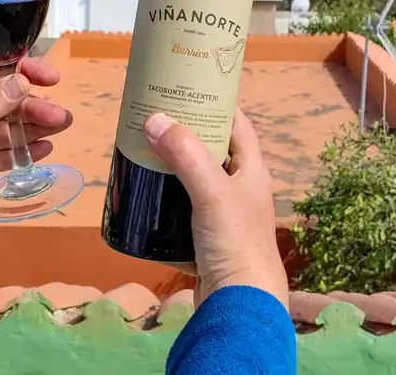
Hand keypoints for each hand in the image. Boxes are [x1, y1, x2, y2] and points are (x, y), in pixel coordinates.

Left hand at [0, 56, 71, 245]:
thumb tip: (22, 82)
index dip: (20, 71)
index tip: (48, 77)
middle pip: (3, 101)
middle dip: (31, 106)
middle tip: (60, 115)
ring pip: (4, 128)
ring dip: (31, 128)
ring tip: (60, 127)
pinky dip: (20, 152)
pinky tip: (42, 149)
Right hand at [143, 109, 287, 309]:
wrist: (241, 307)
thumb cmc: (235, 243)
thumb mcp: (212, 192)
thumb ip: (186, 155)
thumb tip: (154, 118)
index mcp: (252, 171)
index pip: (237, 124)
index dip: (216, 104)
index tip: (186, 89)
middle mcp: (241, 190)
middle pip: (212, 152)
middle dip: (184, 136)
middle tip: (152, 121)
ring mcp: (224, 218)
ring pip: (195, 184)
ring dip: (172, 171)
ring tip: (142, 154)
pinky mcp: (207, 244)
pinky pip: (183, 216)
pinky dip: (165, 205)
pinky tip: (144, 199)